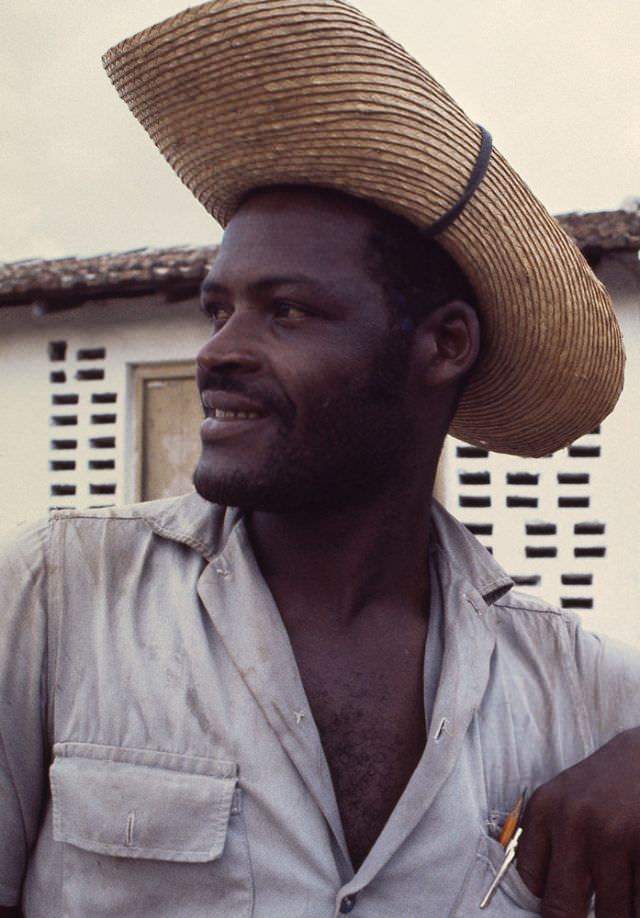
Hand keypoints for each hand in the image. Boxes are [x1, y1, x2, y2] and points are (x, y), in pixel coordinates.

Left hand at [516, 727, 639, 916]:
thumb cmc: (606, 785)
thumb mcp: (565, 801)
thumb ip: (550, 845)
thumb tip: (543, 903)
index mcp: (544, 810)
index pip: (530, 883)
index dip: (548, 906)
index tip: (566, 906)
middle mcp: (573, 823)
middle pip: (562, 911)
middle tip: (592, 912)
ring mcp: (613, 836)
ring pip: (611, 916)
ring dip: (618, 914)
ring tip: (620, 894)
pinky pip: (639, 903)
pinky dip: (637, 905)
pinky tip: (634, 887)